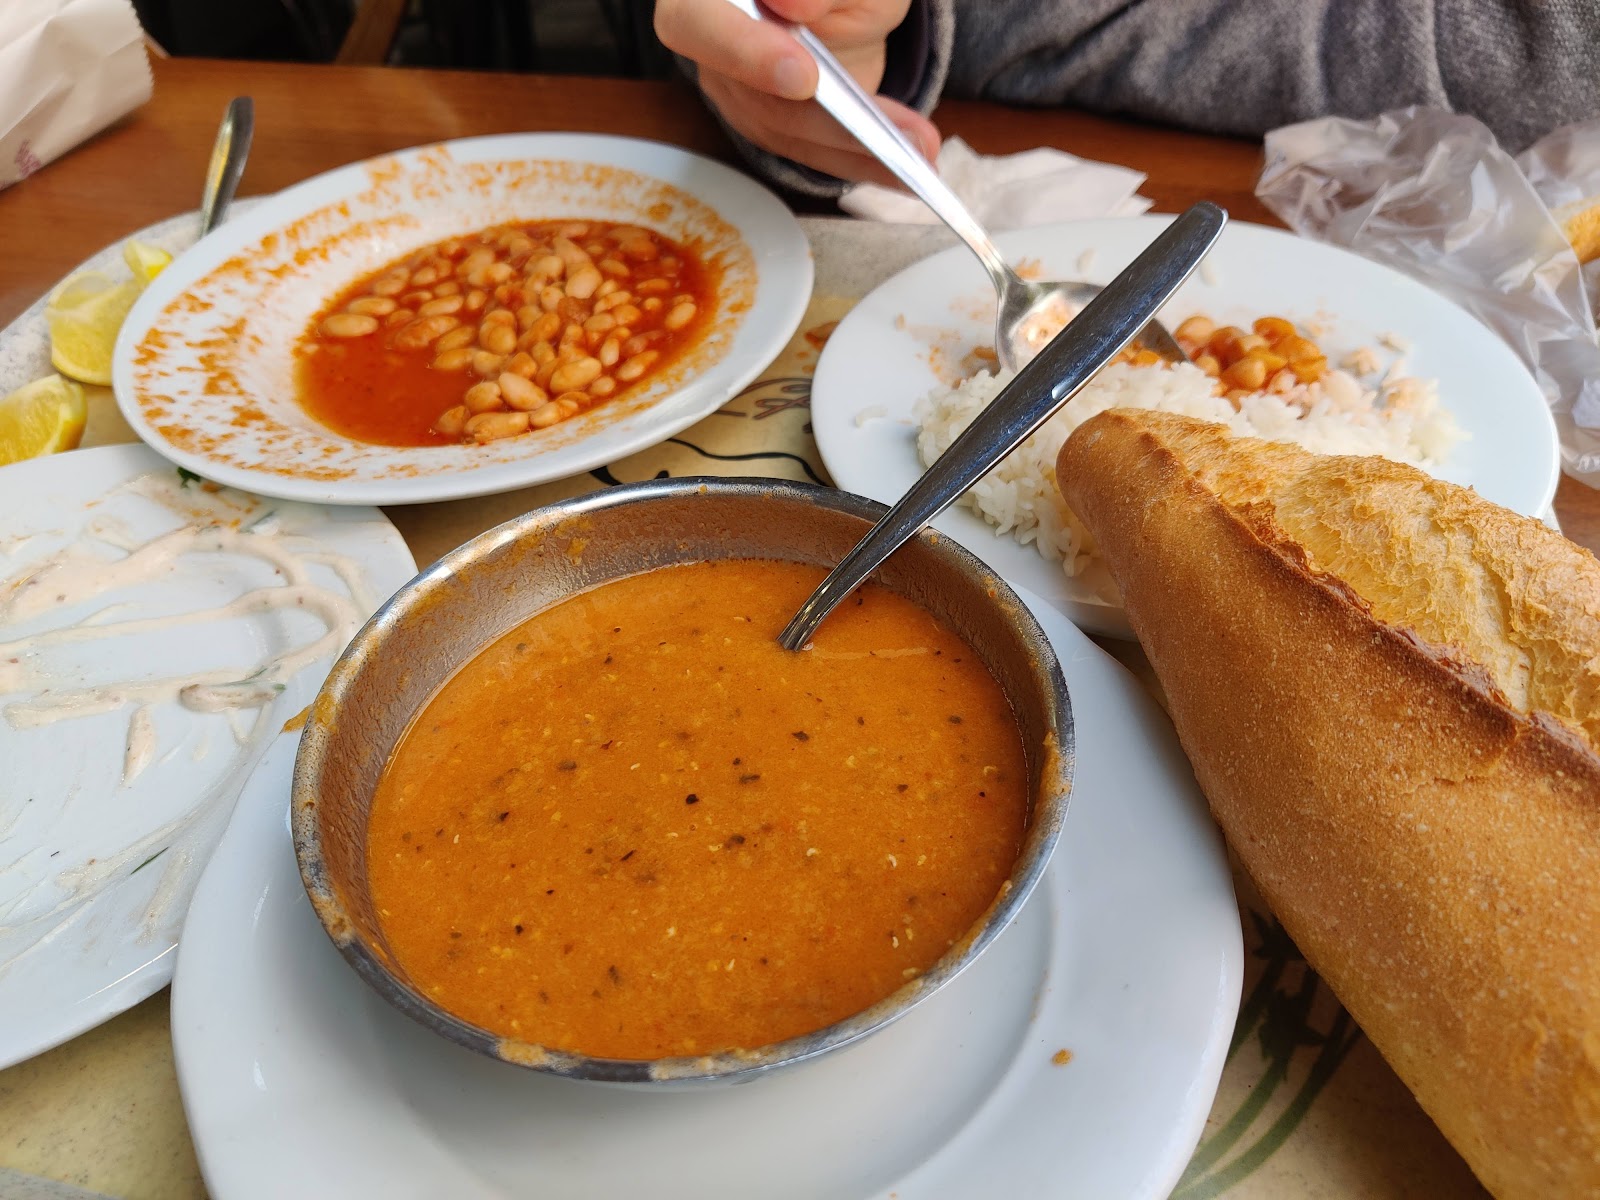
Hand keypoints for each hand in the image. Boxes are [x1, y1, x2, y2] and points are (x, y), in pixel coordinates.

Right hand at [655, 0, 941, 185]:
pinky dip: (865, 159)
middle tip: (869, 128)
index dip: (744, 52)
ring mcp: (733, 85)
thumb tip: (795, 4)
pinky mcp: (766, 122)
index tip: (802, 75)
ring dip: (855, 145)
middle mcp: (708, 37)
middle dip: (812, 116)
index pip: (694, 21)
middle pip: (743, 90)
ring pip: (785, 128)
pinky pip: (812, 149)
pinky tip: (913, 167)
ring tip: (919, 149)